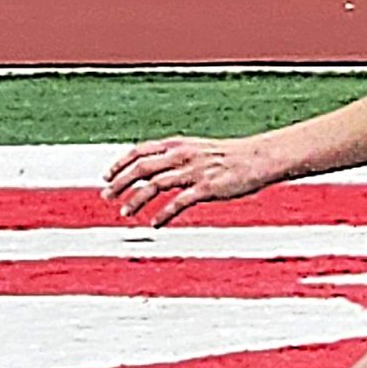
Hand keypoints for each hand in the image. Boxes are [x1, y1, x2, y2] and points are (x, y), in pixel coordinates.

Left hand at [103, 134, 278, 224]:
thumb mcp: (199, 150)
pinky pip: (178, 202)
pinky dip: (163, 214)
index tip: (106, 176)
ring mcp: (194, 171)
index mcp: (178, 144)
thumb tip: (157, 170)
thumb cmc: (232, 156)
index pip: (139, 150)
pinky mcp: (206, 188)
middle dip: (120, 183)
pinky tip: (155, 223)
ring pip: (155, 185)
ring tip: (125, 212)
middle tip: (107, 196)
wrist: (260, 158)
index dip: (120, 163)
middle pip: (141, 168)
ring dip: (136, 200)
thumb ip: (177, 157)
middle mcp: (182, 155)